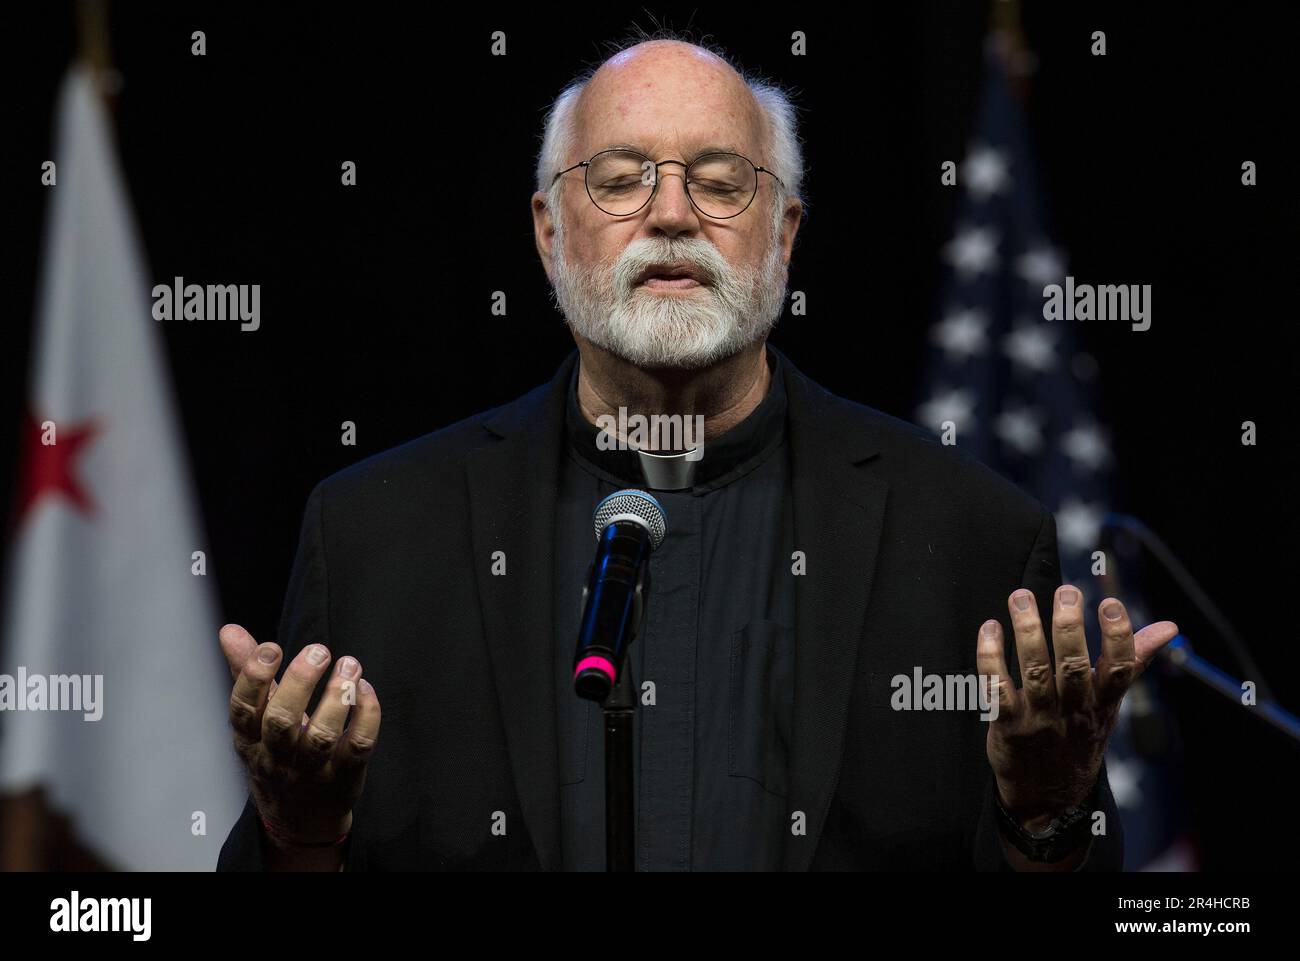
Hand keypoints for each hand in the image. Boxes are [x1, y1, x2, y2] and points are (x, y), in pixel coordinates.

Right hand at [219, 625, 380, 864]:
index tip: (271, 647)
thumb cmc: (276, 754)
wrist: (300, 818)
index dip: (254, 678)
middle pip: (282, 722)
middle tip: (318, 650)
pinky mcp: (344, 775)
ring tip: (350, 665)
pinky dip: (366, 717)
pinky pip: (357, 747)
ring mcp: (311, 769)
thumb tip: (229, 631)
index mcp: (250, 739)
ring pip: (321, 736)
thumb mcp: (255, 719)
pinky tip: (365, 690)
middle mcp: (277, 756)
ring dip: (337, 697)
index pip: (243, 710)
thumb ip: (246, 673)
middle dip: (299, 683)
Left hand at [976, 586, 1177, 829]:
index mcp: (1102, 703)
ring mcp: (1039, 719)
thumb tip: (1168, 627)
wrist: (1048, 796)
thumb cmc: (1080, 736)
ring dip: (1027, 631)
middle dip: (1069, 626)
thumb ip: (1133, 661)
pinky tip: (990, 629)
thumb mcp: (1111, 704)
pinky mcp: (1007, 725)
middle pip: (1073, 666)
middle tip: (1065, 592)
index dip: (1118, 637)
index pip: (1119, 669)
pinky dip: (991, 656)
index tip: (1111, 604)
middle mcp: (1072, 710)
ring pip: (1034, 671)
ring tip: (1021, 597)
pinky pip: (996, 687)